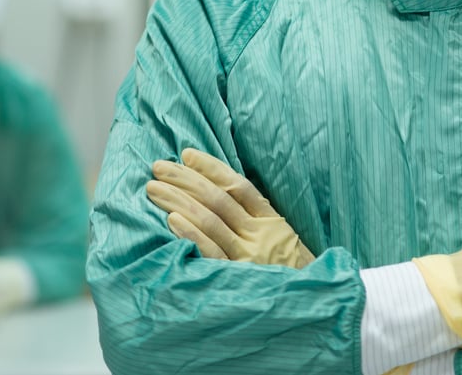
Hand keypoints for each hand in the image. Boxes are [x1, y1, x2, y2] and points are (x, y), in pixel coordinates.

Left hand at [146, 148, 314, 267]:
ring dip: (179, 201)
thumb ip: (254, 218)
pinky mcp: (236, 278)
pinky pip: (210, 252)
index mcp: (270, 221)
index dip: (211, 168)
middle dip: (185, 179)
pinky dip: (191, 234)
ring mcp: (248, 257)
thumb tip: (214, 192)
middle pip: (218, 199)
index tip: (186, 154)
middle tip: (158, 167)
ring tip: (154, 189)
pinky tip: (171, 220)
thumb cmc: (289, 274)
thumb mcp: (281, 240)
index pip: (238, 185)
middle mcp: (259, 235)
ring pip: (210, 220)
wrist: (308, 307)